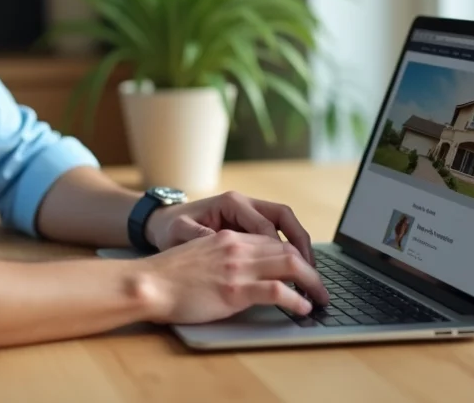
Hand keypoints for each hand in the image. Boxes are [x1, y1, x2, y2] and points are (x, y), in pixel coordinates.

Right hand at [138, 229, 328, 323]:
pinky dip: (296, 300)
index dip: (296, 254)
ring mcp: (237, 267)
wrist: (148, 282)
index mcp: (228, 236)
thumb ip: (223, 257)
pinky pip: (277, 290)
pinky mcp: (234, 290)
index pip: (273, 239)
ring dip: (312, 283)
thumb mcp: (200, 255)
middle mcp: (236, 246)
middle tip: (320, 287)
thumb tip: (244, 274)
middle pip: (288, 249)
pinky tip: (302, 308)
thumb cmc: (169, 275)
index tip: (304, 271)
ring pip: (290, 265)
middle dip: (311, 269)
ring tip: (320, 299)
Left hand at [145, 190, 315, 266]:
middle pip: (284, 217)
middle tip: (312, 270)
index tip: (291, 270)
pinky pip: (276, 232)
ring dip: (299, 245)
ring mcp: (248, 212)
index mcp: (231, 203)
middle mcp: (244, 203)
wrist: (161, 222)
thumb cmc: (170, 228)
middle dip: (300, 243)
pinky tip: (293, 268)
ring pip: (285, 223)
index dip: (280, 249)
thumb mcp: (181, 233)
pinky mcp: (248, 224)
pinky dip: (288, 248)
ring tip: (310, 272)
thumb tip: (225, 247)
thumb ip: (201, 238)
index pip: (265, 225)